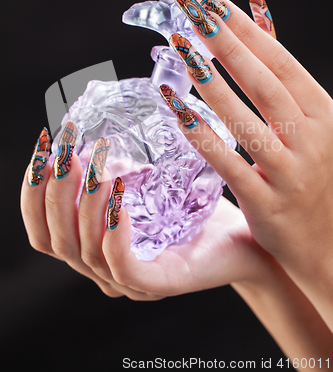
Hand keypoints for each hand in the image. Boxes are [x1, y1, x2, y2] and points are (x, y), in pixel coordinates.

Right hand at [21, 145, 267, 299]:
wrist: (250, 234)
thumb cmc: (198, 208)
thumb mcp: (151, 184)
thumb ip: (120, 169)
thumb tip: (97, 127)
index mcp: (96, 245)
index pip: (44, 231)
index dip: (33, 194)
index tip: (42, 154)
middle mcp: (104, 267)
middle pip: (56, 240)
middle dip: (55, 193)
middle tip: (68, 153)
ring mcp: (131, 281)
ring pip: (86, 251)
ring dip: (86, 205)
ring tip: (99, 168)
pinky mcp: (161, 284)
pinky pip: (123, 266)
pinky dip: (113, 233)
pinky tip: (120, 199)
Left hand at [169, 0, 332, 329]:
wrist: (329, 241)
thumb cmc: (313, 171)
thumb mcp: (310, 119)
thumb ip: (281, 69)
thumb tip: (258, 11)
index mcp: (324, 112)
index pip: (280, 62)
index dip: (244, 30)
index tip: (209, 0)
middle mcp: (312, 138)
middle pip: (264, 83)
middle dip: (225, 43)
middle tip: (189, 11)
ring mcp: (292, 173)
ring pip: (248, 121)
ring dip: (212, 83)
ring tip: (180, 50)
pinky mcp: (269, 206)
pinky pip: (232, 166)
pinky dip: (204, 138)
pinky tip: (177, 111)